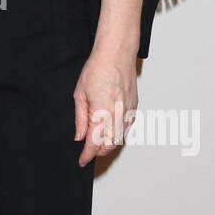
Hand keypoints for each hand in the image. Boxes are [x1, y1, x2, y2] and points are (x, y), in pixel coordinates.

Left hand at [72, 46, 137, 166]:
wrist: (117, 54)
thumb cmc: (98, 68)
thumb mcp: (80, 94)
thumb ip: (80, 118)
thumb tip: (79, 136)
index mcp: (102, 112)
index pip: (95, 143)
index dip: (87, 155)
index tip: (82, 160)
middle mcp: (118, 115)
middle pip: (109, 145)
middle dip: (98, 152)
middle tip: (87, 152)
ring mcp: (128, 111)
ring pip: (120, 138)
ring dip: (108, 144)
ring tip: (96, 142)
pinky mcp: (134, 107)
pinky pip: (127, 127)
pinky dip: (118, 133)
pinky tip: (109, 130)